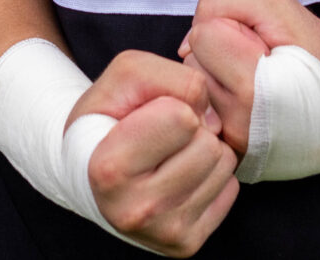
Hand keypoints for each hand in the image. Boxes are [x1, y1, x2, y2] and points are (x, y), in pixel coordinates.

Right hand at [71, 52, 239, 256]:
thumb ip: (171, 77)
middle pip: (208, 144)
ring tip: (170, 153)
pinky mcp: (186, 243)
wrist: (88, 172)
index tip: (147, 114)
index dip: (170, 104)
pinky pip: (230, 189)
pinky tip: (180, 175)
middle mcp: (135, 210)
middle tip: (161, 136)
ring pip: (224, 165)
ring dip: (204, 148)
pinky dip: (210, 174)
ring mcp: (162, 233)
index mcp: (110, 168)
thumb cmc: (106, 118)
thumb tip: (214, 119)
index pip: (182, 117)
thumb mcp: (124, 76)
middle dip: (192, 128)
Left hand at [180, 0, 319, 156]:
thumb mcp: (279, 7)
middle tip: (259, 65)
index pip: (203, 35)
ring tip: (255, 84)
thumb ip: (224, 7)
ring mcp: (233, 145)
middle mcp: (238, 123)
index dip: (229, 28)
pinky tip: (246, 104)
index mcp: (254, 87)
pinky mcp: (231, 156)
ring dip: (217, 79)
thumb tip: (185, 45)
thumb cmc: (318, 56)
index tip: (259, 44)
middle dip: (220, 56)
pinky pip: (204, 114)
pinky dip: (219, 103)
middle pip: (193, 64)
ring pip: (196, 89)